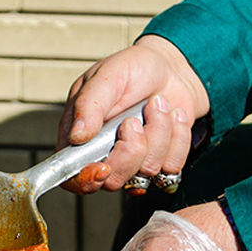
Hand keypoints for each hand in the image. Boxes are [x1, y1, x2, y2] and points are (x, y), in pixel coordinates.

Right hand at [58, 35, 209, 193]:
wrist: (171, 69)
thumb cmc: (134, 68)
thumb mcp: (107, 77)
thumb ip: (89, 105)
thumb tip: (76, 137)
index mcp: (81, 137)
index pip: (73, 177)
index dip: (86, 180)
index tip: (103, 167)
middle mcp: (106, 155)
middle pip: (113, 181)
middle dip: (131, 151)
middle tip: (133, 120)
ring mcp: (136, 162)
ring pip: (147, 172)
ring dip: (158, 134)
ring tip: (157, 105)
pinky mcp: (162, 162)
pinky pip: (173, 168)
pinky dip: (178, 138)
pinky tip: (173, 117)